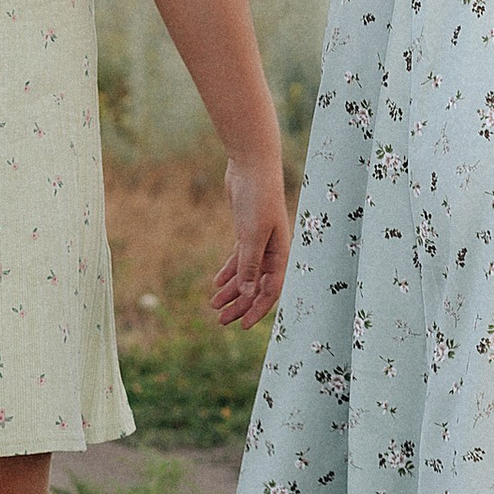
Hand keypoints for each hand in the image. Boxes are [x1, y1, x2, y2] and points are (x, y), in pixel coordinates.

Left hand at [211, 149, 290, 328]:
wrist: (252, 165)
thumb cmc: (258, 197)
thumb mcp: (251, 234)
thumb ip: (249, 263)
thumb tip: (245, 292)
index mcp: (280, 254)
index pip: (271, 290)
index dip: (257, 310)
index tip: (242, 327)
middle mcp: (272, 251)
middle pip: (256, 286)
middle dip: (240, 305)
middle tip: (221, 321)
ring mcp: (259, 241)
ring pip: (245, 274)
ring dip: (231, 291)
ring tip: (213, 306)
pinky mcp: (246, 232)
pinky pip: (238, 259)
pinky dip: (228, 272)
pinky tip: (216, 283)